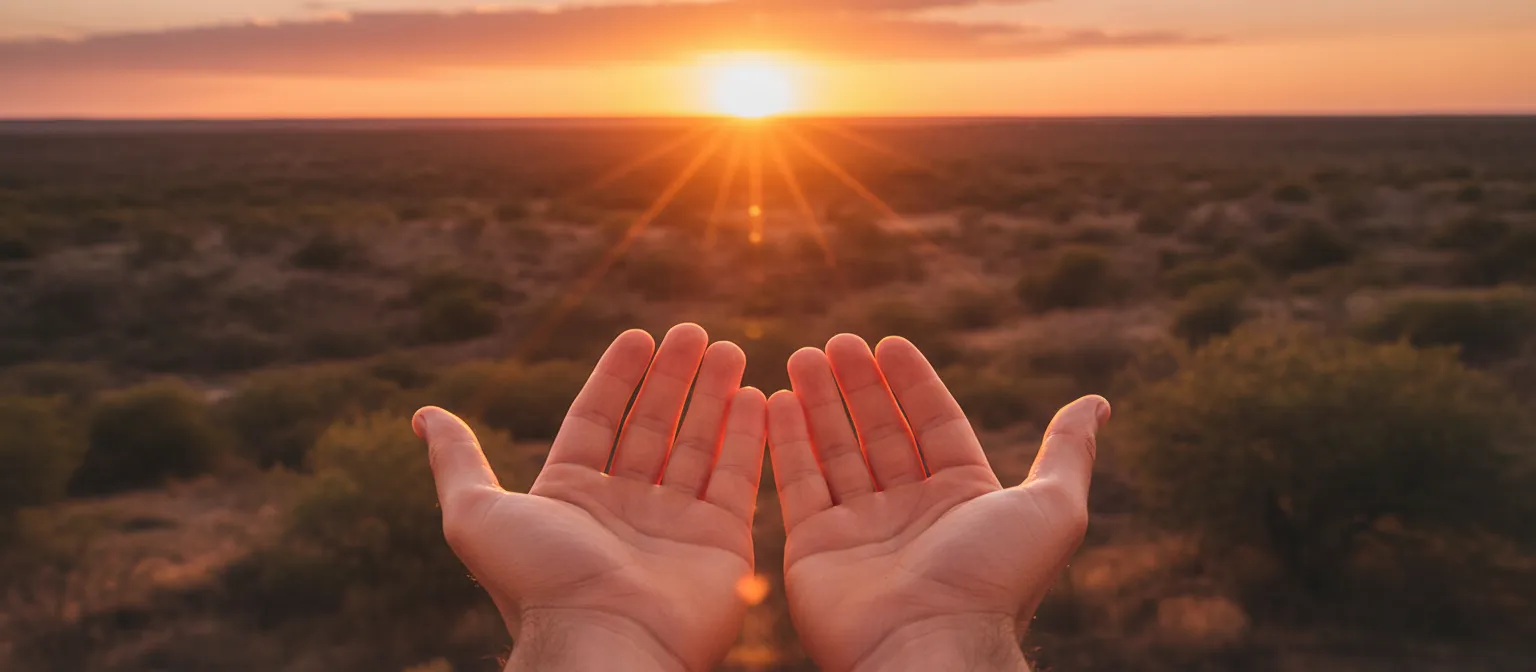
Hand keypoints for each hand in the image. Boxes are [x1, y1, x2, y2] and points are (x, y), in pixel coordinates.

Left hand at [414, 324, 767, 671]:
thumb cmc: (540, 581)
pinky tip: (757, 396)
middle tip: (694, 332)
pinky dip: (748, 437)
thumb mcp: (475, 515)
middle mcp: (625, 508)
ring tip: (731, 349)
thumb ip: (458, 462)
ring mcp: (675, 524)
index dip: (616, 376)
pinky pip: (738, 479)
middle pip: (652, 426)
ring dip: (715, 396)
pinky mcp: (720, 542)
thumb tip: (422, 415)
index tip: (639, 335)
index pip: (597, 419)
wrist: (605, 642)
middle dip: (673, 377)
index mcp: (572, 496)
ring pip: (698, 445)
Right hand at [766, 334, 1109, 671]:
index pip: (935, 424)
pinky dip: (787, 442)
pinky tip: (777, 401)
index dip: (913, 382)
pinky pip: (798, 484)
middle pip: (881, 432)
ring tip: (802, 355)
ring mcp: (861, 529)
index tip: (889, 342)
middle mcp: (911, 511)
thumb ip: (1067, 452)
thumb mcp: (1052, 508)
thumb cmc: (993, 579)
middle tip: (836, 341)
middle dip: (859, 385)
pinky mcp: (816, 546)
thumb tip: (1099, 403)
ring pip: (837, 452)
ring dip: (820, 403)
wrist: (929, 646)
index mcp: (963, 499)